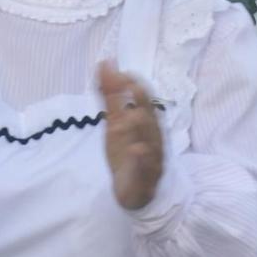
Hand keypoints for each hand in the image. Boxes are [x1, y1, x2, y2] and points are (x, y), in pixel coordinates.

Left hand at [98, 60, 164, 209]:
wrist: (135, 192)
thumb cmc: (128, 153)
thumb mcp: (116, 123)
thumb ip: (110, 97)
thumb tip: (104, 65)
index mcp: (146, 122)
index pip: (144, 99)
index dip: (133, 85)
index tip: (119, 73)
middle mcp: (152, 136)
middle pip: (150, 116)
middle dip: (142, 100)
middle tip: (129, 84)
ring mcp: (152, 156)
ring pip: (150, 140)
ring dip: (141, 127)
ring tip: (131, 115)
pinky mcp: (146, 175)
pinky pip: (146, 166)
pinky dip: (142, 158)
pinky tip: (137, 149)